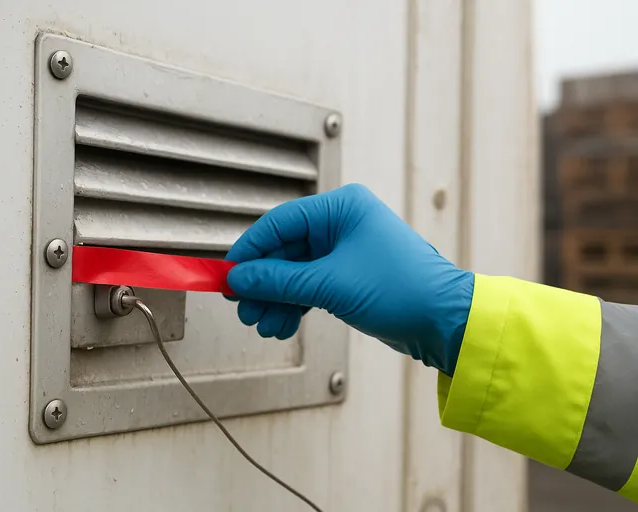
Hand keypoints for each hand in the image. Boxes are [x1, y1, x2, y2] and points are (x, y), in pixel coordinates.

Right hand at [225, 183, 473, 374]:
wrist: (444, 322)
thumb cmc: (403, 289)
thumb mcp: (330, 284)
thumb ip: (279, 280)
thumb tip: (240, 278)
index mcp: (341, 208)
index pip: (279, 223)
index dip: (250, 251)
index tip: (228, 274)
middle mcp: (341, 224)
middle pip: (284, 250)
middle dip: (263, 283)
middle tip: (243, 307)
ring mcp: (344, 251)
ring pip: (294, 272)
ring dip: (276, 299)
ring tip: (261, 324)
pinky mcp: (348, 277)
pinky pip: (309, 287)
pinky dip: (294, 306)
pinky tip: (281, 325)